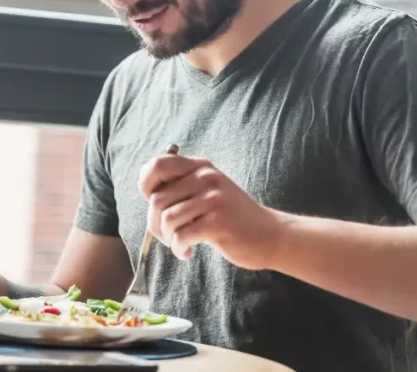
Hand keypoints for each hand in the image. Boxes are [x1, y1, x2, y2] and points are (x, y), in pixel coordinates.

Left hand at [138, 153, 284, 268]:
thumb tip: (147, 191)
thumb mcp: (209, 191)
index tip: (153, 203)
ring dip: (167, 238)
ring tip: (180, 244)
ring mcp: (213, 199)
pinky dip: (178, 248)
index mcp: (201, 166)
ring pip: (166, 219)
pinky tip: (187, 252)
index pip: (158, 164)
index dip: (146, 185)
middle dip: (155, 224)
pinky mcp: (218, 222)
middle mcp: (206, 177)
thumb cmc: (233, 217)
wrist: (271, 235)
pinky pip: (180, 236)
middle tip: (168, 236)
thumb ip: (183, 186)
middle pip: (157, 199)